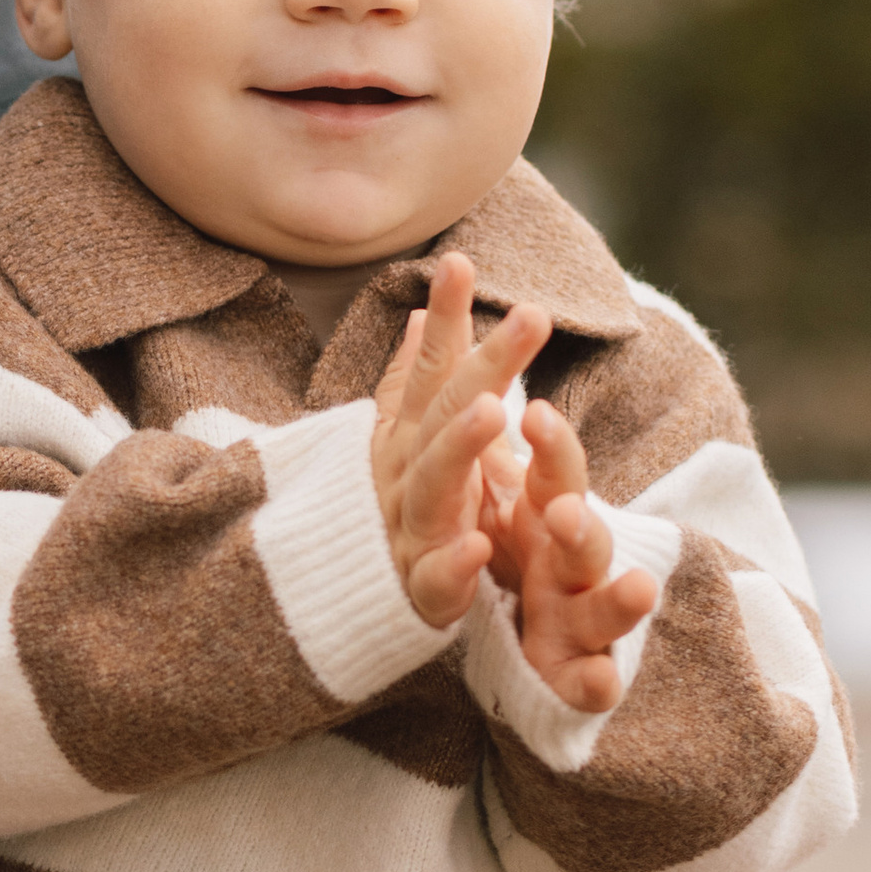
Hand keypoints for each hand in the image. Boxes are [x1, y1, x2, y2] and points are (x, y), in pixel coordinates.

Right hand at [371, 256, 547, 632]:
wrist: (338, 613)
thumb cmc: (389, 515)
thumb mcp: (403, 442)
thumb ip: (412, 380)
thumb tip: (423, 313)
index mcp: (409, 439)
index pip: (432, 370)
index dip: (448, 317)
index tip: (460, 258)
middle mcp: (404, 475)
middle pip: (444, 413)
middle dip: (486, 363)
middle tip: (532, 317)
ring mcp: (407, 530)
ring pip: (432, 484)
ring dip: (459, 445)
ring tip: (494, 407)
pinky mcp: (416, 594)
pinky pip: (433, 581)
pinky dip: (450, 567)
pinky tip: (475, 549)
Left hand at [482, 400, 654, 715]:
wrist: (540, 640)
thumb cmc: (527, 552)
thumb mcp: (510, 495)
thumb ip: (497, 438)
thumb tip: (462, 354)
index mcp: (548, 515)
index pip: (553, 473)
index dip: (549, 447)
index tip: (534, 412)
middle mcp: (572, 564)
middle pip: (586, 537)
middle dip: (580, 522)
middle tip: (563, 508)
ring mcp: (580, 621)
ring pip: (604, 607)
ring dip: (621, 598)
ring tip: (640, 588)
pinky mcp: (575, 676)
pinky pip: (591, 683)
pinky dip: (599, 684)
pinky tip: (603, 684)